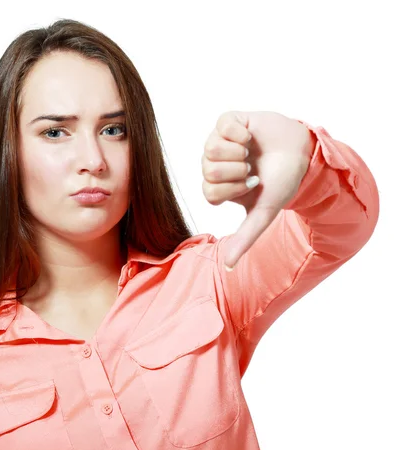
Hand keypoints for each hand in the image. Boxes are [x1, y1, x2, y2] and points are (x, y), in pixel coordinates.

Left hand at [201, 111, 315, 270]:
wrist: (301, 154)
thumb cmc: (280, 183)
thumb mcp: (264, 212)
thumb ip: (245, 238)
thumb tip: (229, 267)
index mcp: (216, 187)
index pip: (209, 192)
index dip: (234, 189)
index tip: (252, 184)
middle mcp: (213, 165)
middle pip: (209, 170)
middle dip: (238, 171)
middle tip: (252, 168)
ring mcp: (218, 142)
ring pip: (211, 148)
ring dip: (239, 152)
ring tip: (251, 152)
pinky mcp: (228, 121)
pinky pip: (223, 125)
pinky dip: (241, 132)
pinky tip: (251, 137)